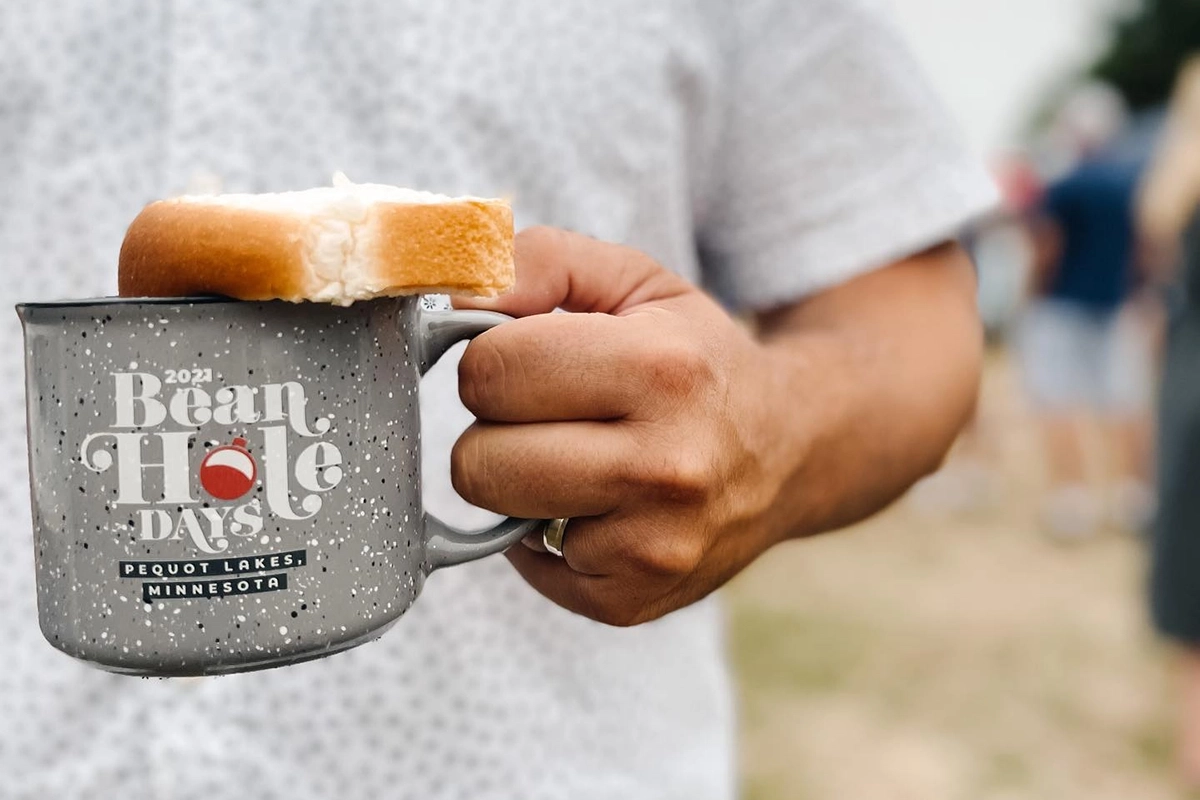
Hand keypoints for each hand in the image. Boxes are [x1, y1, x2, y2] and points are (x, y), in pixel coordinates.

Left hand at [451, 227, 802, 625]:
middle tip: (555, 413)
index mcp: (662, 369)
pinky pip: (528, 565)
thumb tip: (451, 296)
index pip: (488, 374)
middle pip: (478, 462)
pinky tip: (601, 505)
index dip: (496, 358)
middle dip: (500, 426)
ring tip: (578, 456)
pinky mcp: (634, 601)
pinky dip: (549, 533)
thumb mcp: (634, 281)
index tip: (536, 359)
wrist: (791, 447)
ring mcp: (653, 547)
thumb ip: (538, 262)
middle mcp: (665, 466)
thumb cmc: (694, 356)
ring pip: (496, 514)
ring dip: (519, 479)